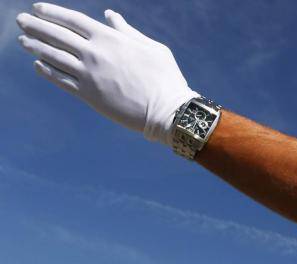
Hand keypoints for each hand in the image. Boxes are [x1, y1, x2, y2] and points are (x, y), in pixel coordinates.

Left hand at [16, 3, 196, 144]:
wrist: (167, 111)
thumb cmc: (165, 78)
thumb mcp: (152, 48)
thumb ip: (127, 31)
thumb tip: (110, 16)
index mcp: (110, 38)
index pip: (72, 20)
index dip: (52, 12)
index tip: (37, 9)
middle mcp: (95, 54)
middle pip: (57, 35)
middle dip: (35, 26)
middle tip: (21, 20)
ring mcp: (89, 75)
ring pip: (54, 56)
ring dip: (35, 46)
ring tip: (22, 40)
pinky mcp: (89, 95)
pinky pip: (61, 80)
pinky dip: (47, 70)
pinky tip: (38, 64)